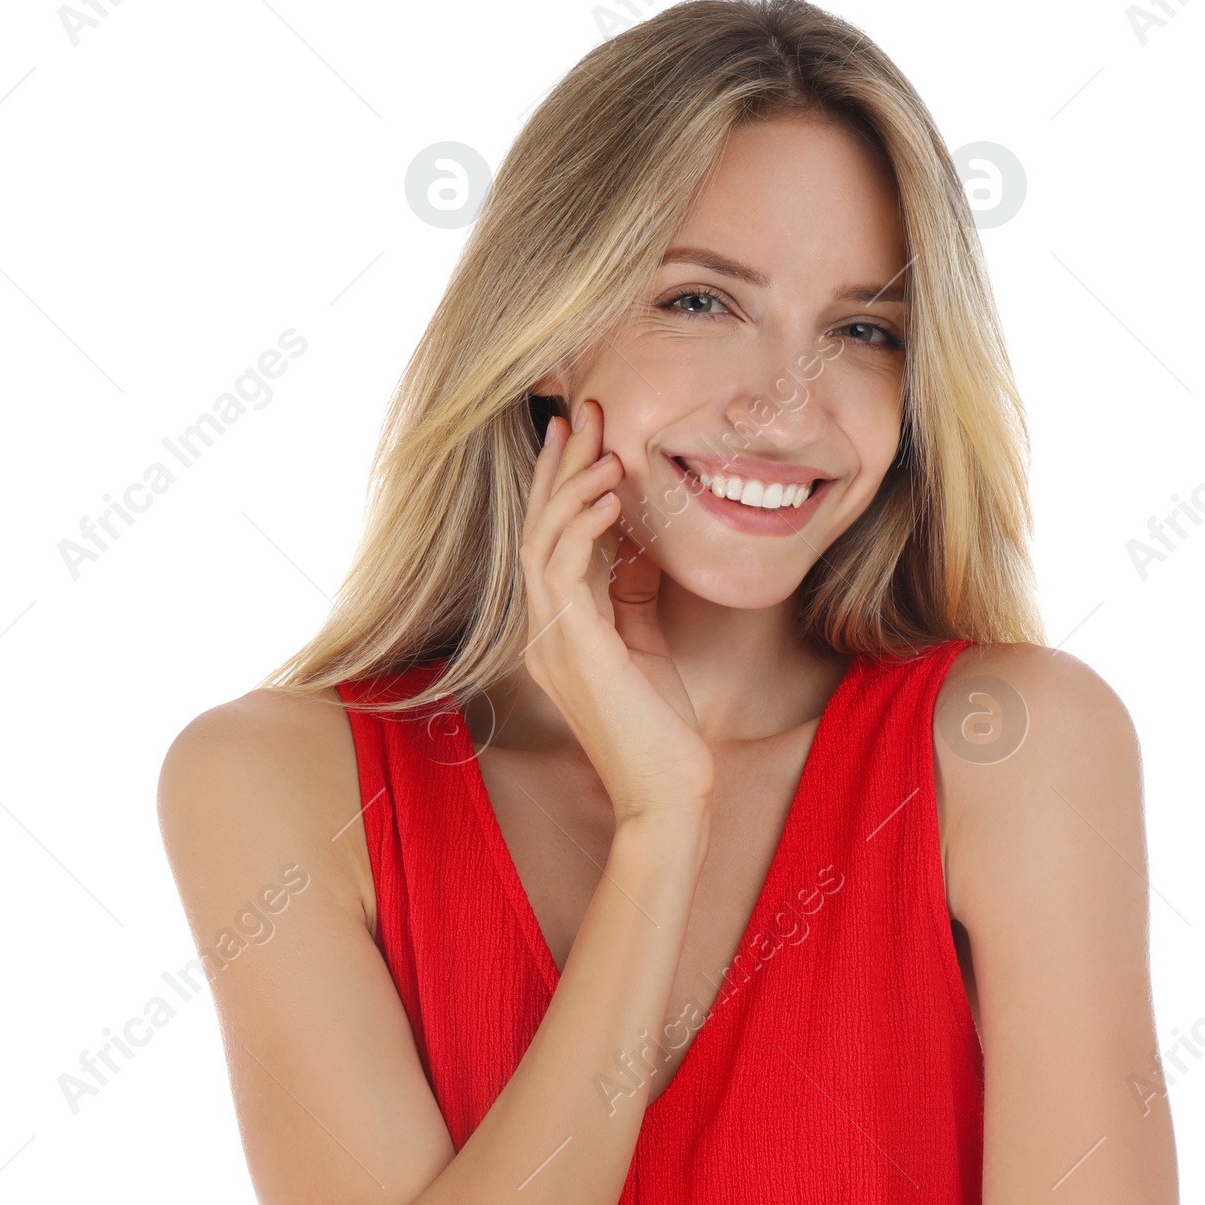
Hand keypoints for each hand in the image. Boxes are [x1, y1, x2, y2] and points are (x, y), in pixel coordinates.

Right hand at [521, 398, 714, 821]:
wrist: (667, 793)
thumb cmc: (661, 732)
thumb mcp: (645, 647)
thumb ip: (631, 597)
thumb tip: (638, 547)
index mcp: (557, 630)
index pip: (550, 542)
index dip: (562, 486)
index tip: (585, 438)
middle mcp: (542, 632)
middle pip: (537, 529)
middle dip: (559, 468)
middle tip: (582, 412)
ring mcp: (550, 641)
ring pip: (541, 540)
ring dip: (571, 486)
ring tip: (602, 444)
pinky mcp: (573, 648)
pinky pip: (562, 568)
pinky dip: (583, 524)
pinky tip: (610, 494)